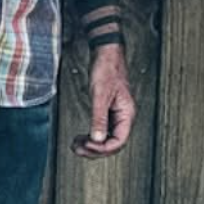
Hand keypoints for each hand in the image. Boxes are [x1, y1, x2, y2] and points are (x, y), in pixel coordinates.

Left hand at [71, 44, 134, 158]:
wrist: (105, 54)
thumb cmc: (107, 69)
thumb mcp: (100, 95)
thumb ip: (99, 118)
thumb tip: (97, 138)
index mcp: (126, 113)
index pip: (118, 141)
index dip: (102, 147)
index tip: (88, 145)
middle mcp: (123, 116)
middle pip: (112, 143)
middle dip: (95, 149)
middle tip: (78, 149)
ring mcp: (116, 114)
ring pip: (106, 138)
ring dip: (92, 145)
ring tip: (77, 146)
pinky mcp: (108, 111)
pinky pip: (102, 130)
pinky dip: (92, 136)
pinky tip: (82, 137)